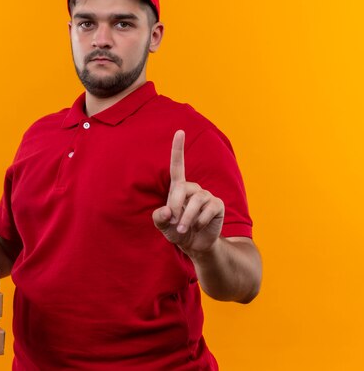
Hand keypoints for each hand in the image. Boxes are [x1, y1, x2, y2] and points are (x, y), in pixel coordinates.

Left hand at [152, 130, 224, 256]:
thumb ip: (158, 218)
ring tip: (182, 230)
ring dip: (186, 219)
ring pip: (195, 201)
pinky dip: (199, 222)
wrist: (196, 245)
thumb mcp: (163, 226)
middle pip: (181, 189)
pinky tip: (198, 227)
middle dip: (174, 206)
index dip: (178, 149)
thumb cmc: (176, 231)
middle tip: (173, 223)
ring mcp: (206, 195)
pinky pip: (207, 210)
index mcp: (178, 188)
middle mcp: (193, 188)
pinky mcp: (217, 205)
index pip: (177, 165)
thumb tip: (166, 211)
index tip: (179, 131)